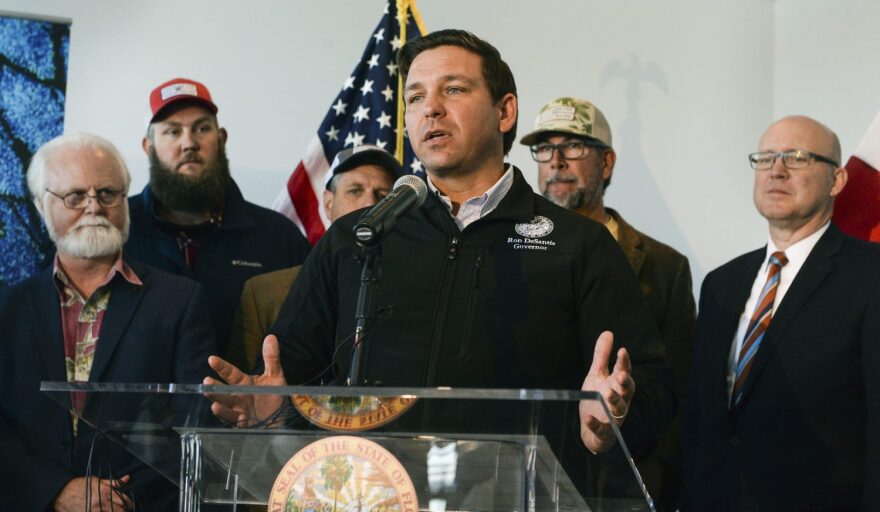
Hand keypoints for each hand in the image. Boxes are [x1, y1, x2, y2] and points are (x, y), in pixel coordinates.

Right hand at [55, 475, 130, 510]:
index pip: (124, 500)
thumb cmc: (79, 485)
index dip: (129, 503)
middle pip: (120, 510)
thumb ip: (113, 482)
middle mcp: (101, 503)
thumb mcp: (97, 481)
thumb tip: (127, 478)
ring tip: (112, 510)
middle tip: (122, 509)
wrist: (62, 493)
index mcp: (105, 492)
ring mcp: (94, 511)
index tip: (129, 504)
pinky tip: (103, 511)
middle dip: (123, 510)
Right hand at [204, 335, 286, 426]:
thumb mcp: (276, 377)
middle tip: (206, 380)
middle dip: (214, 385)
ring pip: (224, 402)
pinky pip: (231, 418)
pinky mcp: (241, 422)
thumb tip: (271, 337)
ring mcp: (238, 409)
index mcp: (244, 383)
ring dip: (216, 398)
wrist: (280, 420)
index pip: (230, 373)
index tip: (212, 359)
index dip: (222, 366)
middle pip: (224, 389)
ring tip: (207, 392)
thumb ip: (272, 358)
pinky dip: (224, 413)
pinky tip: (216, 408)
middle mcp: (238, 395)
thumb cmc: (275, 398)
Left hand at [579, 331, 635, 453]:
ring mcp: (612, 417)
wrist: (591, 429)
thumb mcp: (597, 375)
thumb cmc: (597, 399)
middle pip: (626, 391)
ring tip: (608, 393)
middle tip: (620, 375)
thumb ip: (602, 356)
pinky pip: (601, 428)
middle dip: (625, 383)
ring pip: (618, 409)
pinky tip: (588, 417)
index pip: (624, 372)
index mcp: (617, 385)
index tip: (622, 351)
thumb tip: (608, 332)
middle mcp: (619, 400)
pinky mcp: (604, 431)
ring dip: (615, 401)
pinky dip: (595, 423)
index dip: (624, 362)